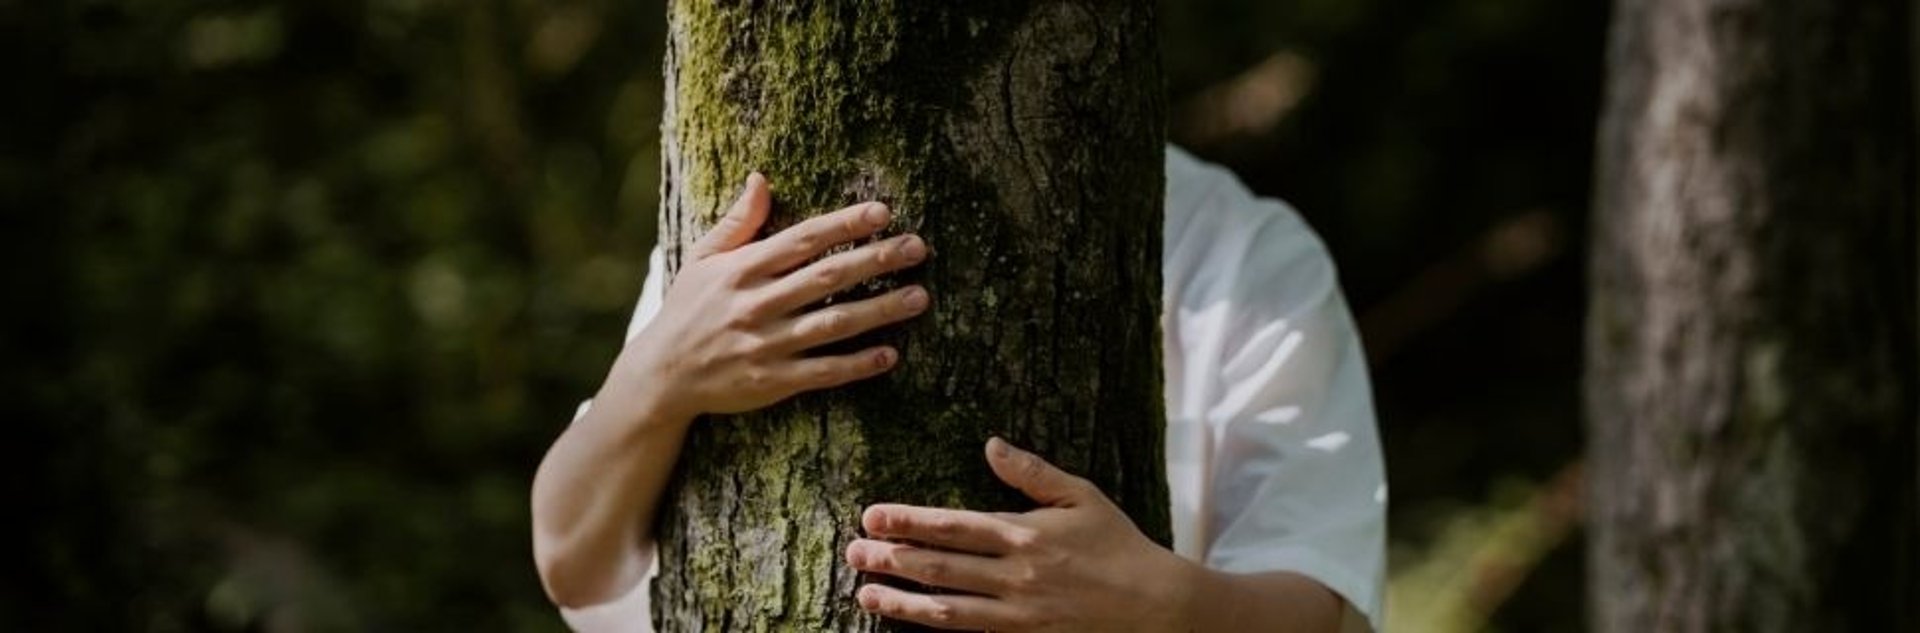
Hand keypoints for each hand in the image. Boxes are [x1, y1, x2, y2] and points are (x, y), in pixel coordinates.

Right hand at [608, 173, 930, 425]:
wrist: (660, 376)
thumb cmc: (687, 310)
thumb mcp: (702, 260)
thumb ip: (737, 222)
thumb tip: (761, 177)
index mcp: (742, 270)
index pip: (803, 239)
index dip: (845, 224)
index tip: (883, 212)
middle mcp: (757, 304)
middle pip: (827, 277)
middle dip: (875, 260)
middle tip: (918, 247)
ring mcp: (766, 345)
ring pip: (833, 324)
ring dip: (880, 310)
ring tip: (919, 297)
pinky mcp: (773, 382)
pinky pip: (823, 371)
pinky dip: (857, 364)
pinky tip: (890, 354)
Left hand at [845, 438, 1196, 631]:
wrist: (1154, 605)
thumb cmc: (1118, 545)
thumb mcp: (1081, 495)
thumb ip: (1033, 472)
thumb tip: (991, 444)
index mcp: (1024, 533)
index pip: (953, 524)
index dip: (908, 520)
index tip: (873, 514)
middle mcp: (1014, 574)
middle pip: (939, 565)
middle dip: (891, 558)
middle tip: (854, 550)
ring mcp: (1016, 610)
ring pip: (944, 607)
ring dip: (900, 600)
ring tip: (865, 593)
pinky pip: (968, 629)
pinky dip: (933, 624)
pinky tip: (909, 617)